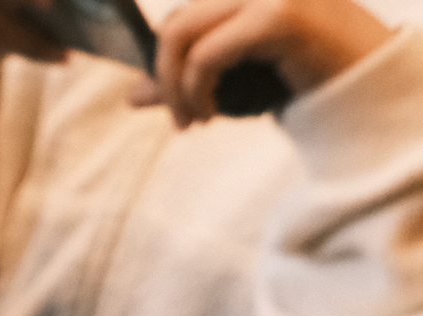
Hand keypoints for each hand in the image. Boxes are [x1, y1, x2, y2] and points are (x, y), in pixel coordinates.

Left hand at [131, 0, 393, 127]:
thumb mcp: (236, 78)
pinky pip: (208, 54)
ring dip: (176, 86)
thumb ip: (187, 78)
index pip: (181, 16)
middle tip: (183, 119)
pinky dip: (196, 89)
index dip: (165, 60)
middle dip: (164, 77)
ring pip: (180, 34)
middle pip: (173, 24)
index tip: (175, 99)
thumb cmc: (304, 79)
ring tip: (194, 119)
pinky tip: (211, 113)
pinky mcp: (279, 14)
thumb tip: (131, 94)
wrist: (366, 90)